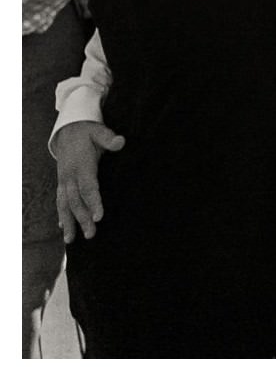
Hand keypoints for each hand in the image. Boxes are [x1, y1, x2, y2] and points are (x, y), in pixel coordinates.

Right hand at [55, 121, 124, 241]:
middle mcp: (69, 176)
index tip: (99, 217)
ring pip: (65, 204)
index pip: (88, 187)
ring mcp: (64, 180)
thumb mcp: (99, 131)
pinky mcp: (62, 183)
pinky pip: (60, 201)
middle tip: (91, 234)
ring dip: (69, 222)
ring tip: (71, 240)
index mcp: (81, 165)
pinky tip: (63, 228)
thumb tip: (121, 142)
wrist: (68, 130)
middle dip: (82, 219)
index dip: (93, 202)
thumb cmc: (88, 132)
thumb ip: (109, 138)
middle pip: (76, 201)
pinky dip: (61, 214)